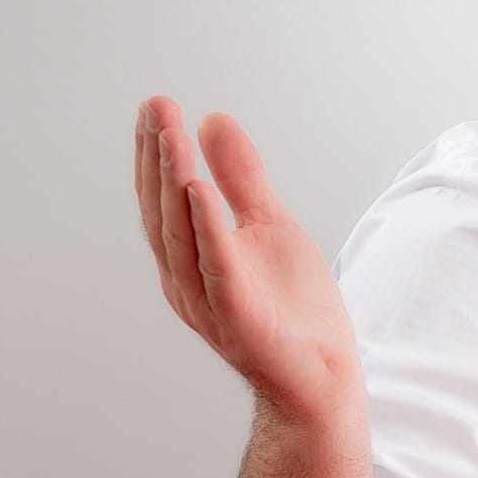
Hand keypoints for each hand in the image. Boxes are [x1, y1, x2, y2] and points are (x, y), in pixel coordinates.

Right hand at [135, 97, 363, 422]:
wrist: (324, 371)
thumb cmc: (293, 306)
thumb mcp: (269, 223)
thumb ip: (241, 176)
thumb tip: (212, 121)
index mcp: (189, 257)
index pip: (163, 197)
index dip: (155, 153)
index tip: (154, 106)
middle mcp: (186, 279)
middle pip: (163, 209)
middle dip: (157, 157)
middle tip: (155, 107)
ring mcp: (208, 300)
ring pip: (181, 233)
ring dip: (174, 181)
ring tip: (171, 135)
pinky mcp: (237, 316)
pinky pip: (216, 266)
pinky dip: (206, 226)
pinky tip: (200, 189)